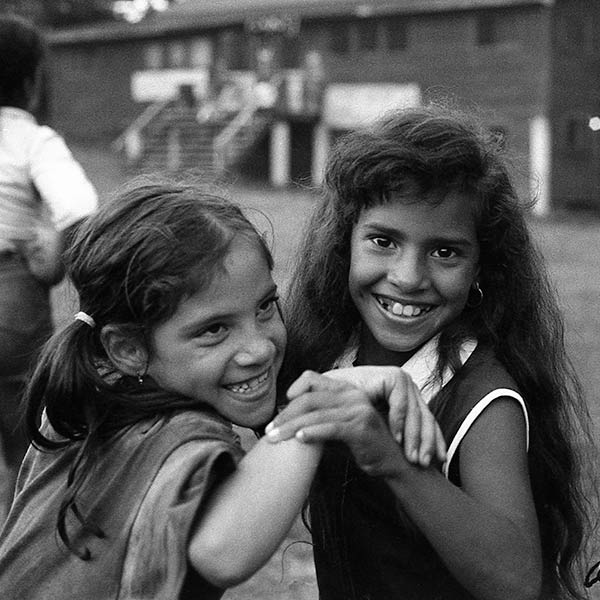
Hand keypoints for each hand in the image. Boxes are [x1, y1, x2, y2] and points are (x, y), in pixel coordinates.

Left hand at [266, 368, 444, 471]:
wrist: (394, 461)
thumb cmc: (363, 444)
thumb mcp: (339, 426)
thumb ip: (320, 418)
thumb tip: (288, 421)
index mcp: (345, 390)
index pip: (312, 380)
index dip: (293, 391)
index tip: (276, 412)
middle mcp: (352, 395)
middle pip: (309, 399)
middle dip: (285, 415)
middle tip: (268, 431)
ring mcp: (358, 409)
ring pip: (316, 414)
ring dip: (292, 427)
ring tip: (275, 438)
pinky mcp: (362, 427)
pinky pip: (332, 427)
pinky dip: (313, 432)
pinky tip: (300, 439)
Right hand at [323, 366, 445, 466]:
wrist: (326, 394)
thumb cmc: (347, 414)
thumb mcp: (376, 428)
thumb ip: (392, 436)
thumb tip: (415, 463)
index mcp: (406, 398)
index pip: (427, 421)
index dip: (434, 441)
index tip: (439, 462)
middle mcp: (407, 388)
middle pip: (426, 417)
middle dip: (427, 443)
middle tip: (422, 463)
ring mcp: (401, 379)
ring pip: (416, 412)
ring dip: (415, 436)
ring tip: (412, 456)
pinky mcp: (391, 376)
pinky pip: (400, 402)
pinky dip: (399, 420)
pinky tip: (396, 437)